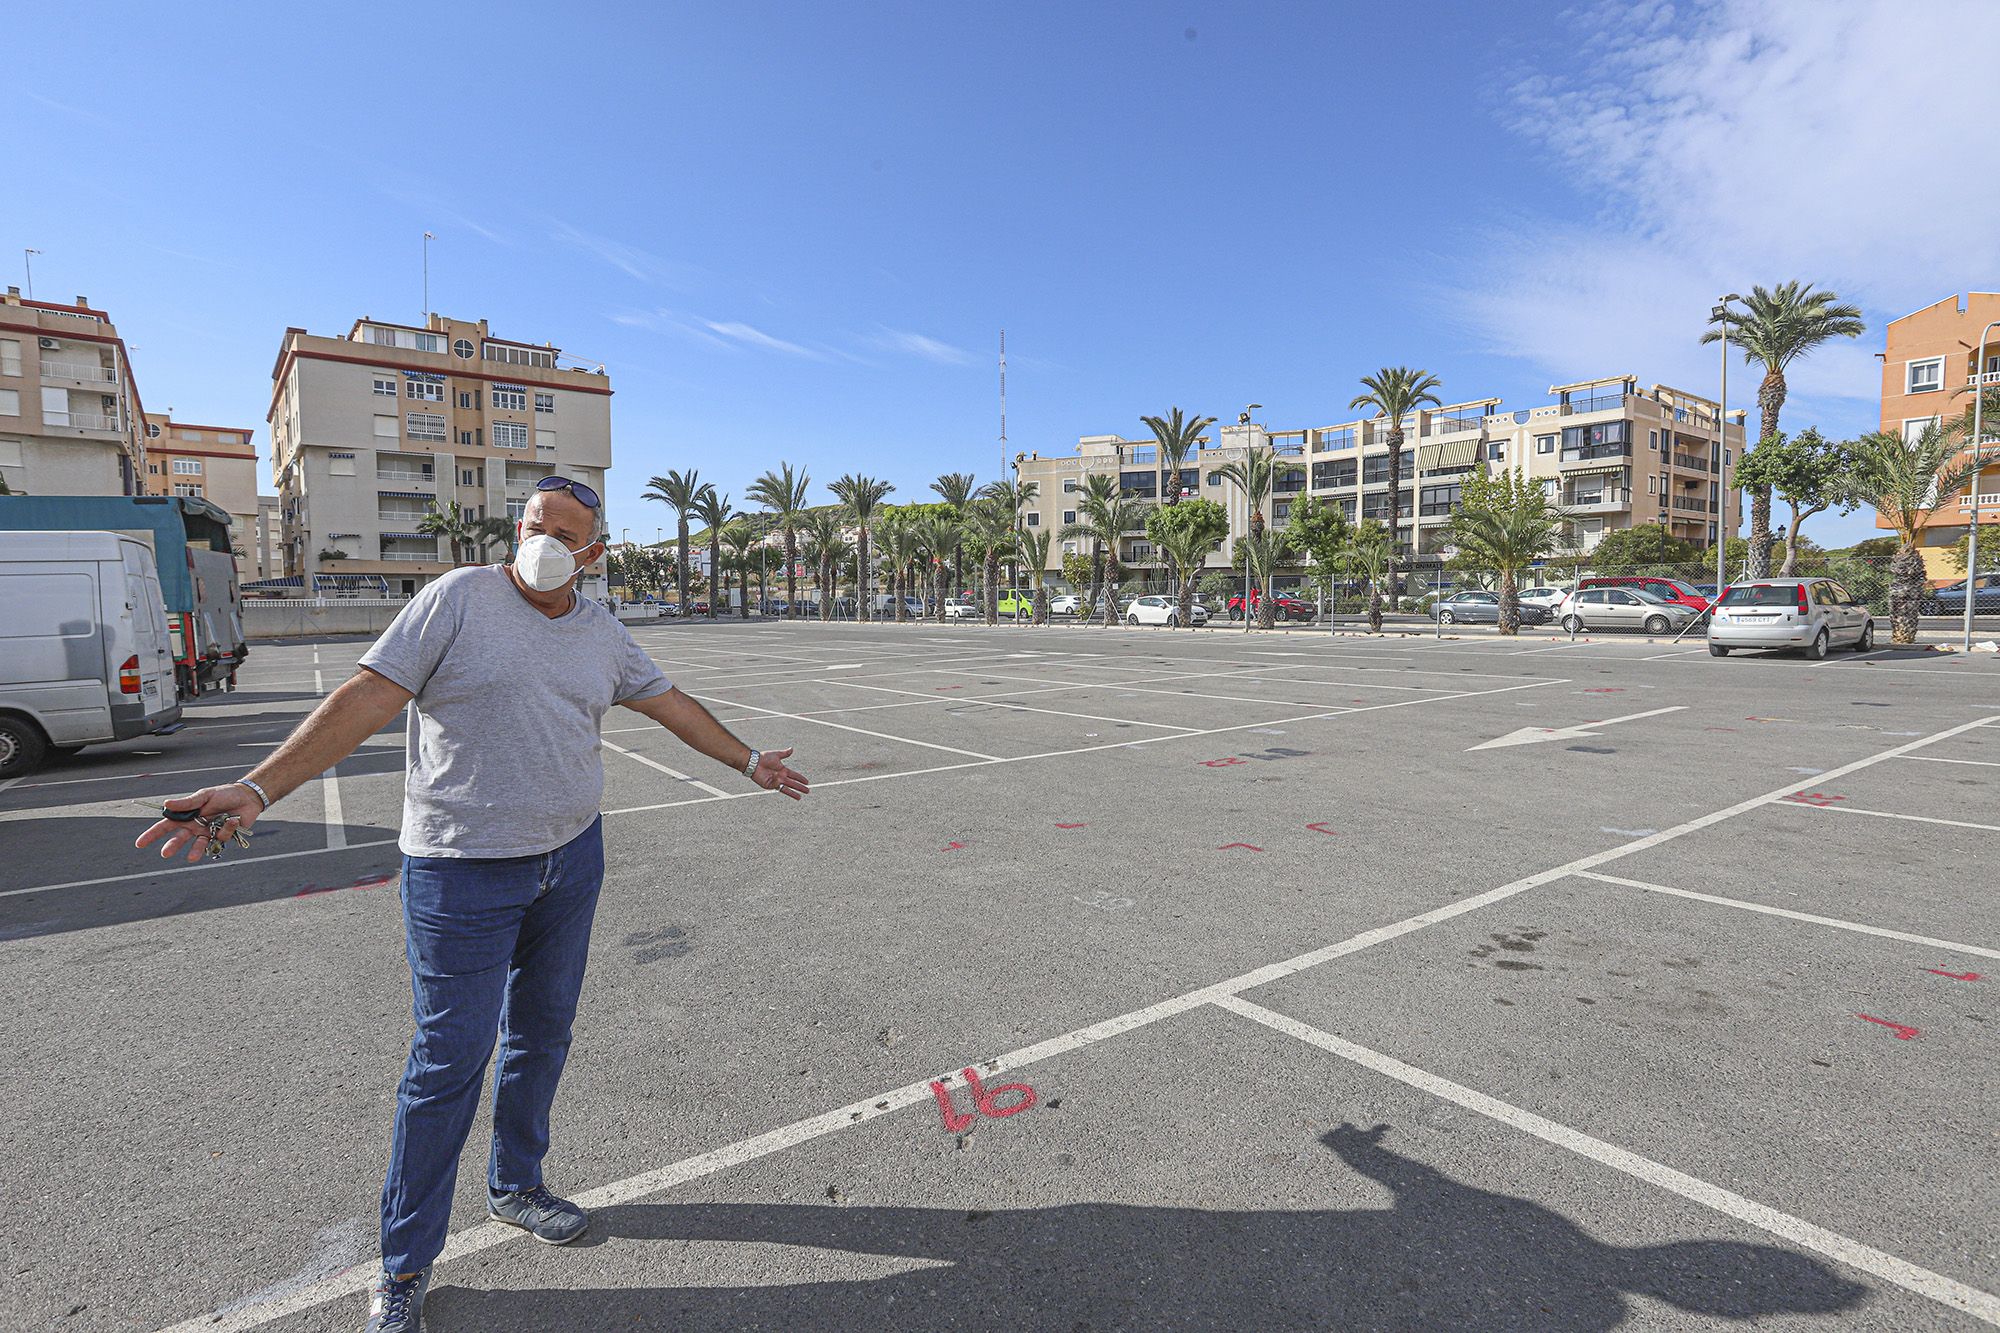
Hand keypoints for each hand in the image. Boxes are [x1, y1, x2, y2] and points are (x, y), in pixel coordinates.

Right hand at [134, 784, 263, 861]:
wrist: (247, 797)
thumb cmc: (223, 794)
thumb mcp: (204, 795)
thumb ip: (187, 803)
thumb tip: (166, 804)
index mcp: (187, 816)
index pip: (166, 826)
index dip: (152, 835)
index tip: (139, 844)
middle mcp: (195, 827)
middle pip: (180, 839)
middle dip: (172, 846)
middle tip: (165, 853)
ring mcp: (209, 833)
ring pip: (199, 845)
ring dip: (195, 851)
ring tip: (191, 858)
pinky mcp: (224, 836)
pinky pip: (221, 837)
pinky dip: (226, 828)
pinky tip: (233, 819)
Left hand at [752, 747, 809, 800]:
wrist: (753, 762)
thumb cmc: (763, 758)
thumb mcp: (776, 755)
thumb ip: (785, 753)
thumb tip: (791, 749)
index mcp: (783, 770)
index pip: (794, 775)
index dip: (800, 778)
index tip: (807, 782)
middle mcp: (780, 777)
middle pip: (792, 783)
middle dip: (800, 787)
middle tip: (807, 791)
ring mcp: (775, 782)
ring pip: (786, 788)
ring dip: (793, 793)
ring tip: (800, 797)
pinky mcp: (768, 785)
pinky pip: (776, 786)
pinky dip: (777, 783)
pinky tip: (777, 778)